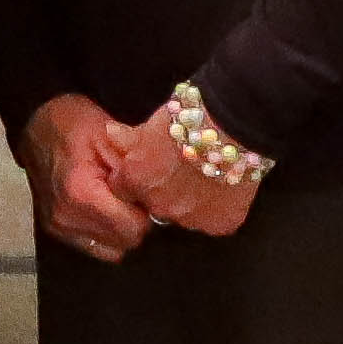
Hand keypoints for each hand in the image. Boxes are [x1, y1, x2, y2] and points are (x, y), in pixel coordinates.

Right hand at [20, 98, 148, 264]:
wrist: (38, 125)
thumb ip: (136, 172)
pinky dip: (104, 234)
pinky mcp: (55, 230)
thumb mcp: (112, 138)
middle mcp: (67, 217)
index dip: (145, 211)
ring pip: (111, 250)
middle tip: (131, 196)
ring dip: (119, 230)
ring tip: (117, 203)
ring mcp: (58, 227)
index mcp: (82, 194)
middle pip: (124, 241)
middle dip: (134, 221)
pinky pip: (94, 247)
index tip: (141, 193)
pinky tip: (102, 211)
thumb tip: (159, 201)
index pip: (133, 228)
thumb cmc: (76, 125)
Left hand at [107, 103, 257, 240]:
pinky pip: (214, 221)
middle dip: (163, 191)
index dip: (135, 178)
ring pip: (185, 215)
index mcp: (135, 180)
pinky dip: (218, 208)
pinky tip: (225, 188)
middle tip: (181, 171)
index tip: (148, 168)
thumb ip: (129, 138)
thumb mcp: (152, 123)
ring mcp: (190, 219)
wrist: (231, 129)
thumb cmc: (187, 119)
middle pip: (155, 205)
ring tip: (205, 178)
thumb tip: (111, 134)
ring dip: (190, 201)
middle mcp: (159, 206)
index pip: (122, 189)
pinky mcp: (220, 224)